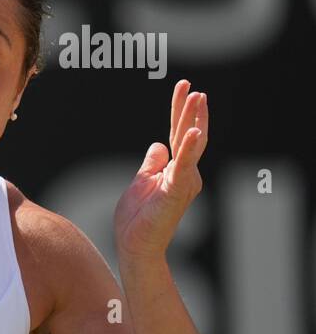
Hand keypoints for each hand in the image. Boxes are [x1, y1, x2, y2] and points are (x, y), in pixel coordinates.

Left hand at [114, 78, 207, 262]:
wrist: (135, 246)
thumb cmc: (138, 219)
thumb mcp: (141, 181)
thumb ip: (152, 163)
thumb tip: (159, 144)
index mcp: (175, 170)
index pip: (179, 134)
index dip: (180, 111)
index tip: (184, 87)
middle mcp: (184, 174)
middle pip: (188, 135)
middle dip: (190, 110)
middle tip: (193, 87)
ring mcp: (183, 182)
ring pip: (191, 146)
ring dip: (194, 120)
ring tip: (198, 98)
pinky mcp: (176, 192)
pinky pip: (184, 167)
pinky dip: (189, 149)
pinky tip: (193, 132)